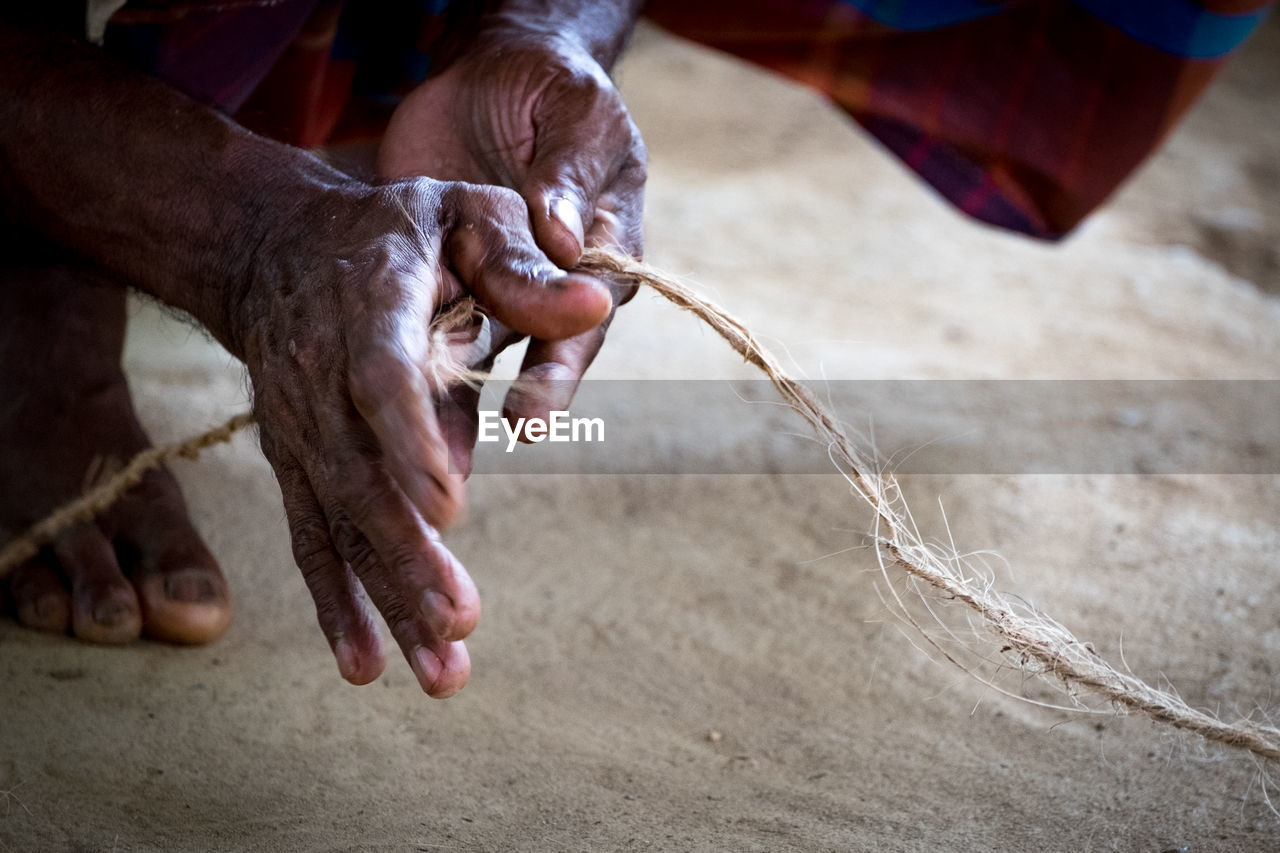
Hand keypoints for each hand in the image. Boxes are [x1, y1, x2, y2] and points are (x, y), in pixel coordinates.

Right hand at [238, 177, 610, 695]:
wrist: (275, 245)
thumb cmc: (398, 229)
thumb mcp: (466, 215)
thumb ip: (525, 267)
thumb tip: (598, 303)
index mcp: (368, 304)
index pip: (381, 377)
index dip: (409, 439)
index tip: (449, 507)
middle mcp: (319, 374)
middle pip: (358, 474)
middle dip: (406, 553)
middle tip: (460, 621)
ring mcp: (299, 426)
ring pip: (338, 522)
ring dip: (385, 597)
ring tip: (438, 669)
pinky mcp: (296, 462)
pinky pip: (312, 537)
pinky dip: (337, 602)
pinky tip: (367, 665)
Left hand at [377, 23, 646, 469]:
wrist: (498, 73)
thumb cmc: (555, 91)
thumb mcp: (576, 117)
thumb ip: (568, 174)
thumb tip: (561, 237)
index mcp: (603, 250)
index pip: (588, 319)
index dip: (561, 366)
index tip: (532, 411)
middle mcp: (558, 285)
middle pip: (541, 353)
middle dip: (519, 400)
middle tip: (493, 445)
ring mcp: (503, 287)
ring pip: (483, 352)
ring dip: (459, 399)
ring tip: (428, 454)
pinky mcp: (451, 280)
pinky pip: (435, 329)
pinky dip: (417, 366)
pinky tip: (392, 407)